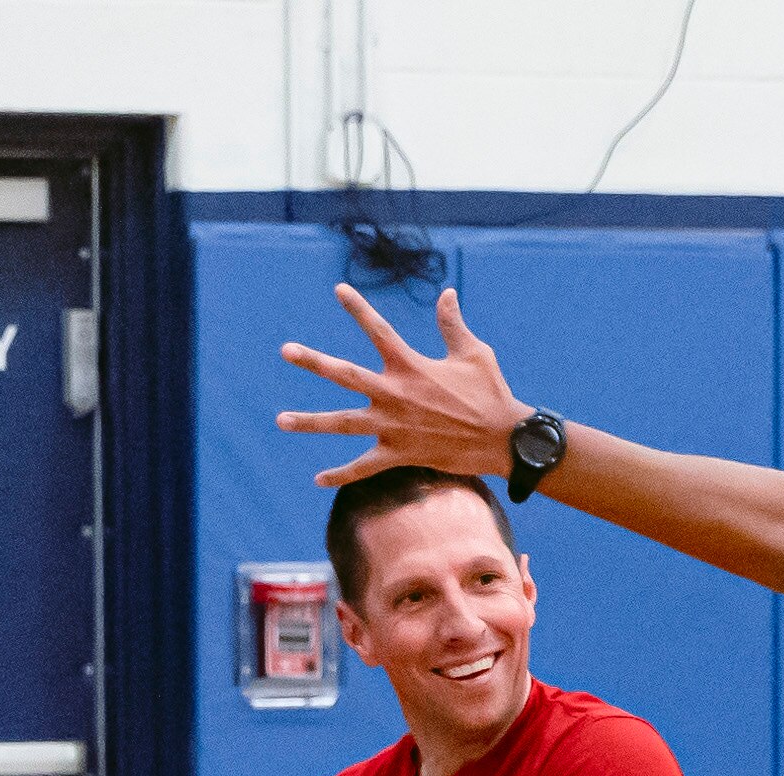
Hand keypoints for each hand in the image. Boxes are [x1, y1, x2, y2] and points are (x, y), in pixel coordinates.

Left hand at [278, 285, 527, 488]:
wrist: (502, 439)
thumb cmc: (490, 393)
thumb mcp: (473, 352)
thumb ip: (452, 323)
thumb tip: (447, 293)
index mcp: (410, 365)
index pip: (377, 329)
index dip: (358, 308)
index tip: (337, 289)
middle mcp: (395, 393)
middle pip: (344, 374)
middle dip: (313, 361)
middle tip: (285, 350)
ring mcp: (394, 425)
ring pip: (343, 423)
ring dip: (310, 422)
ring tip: (281, 420)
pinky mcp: (400, 453)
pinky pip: (363, 466)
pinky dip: (341, 473)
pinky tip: (318, 478)